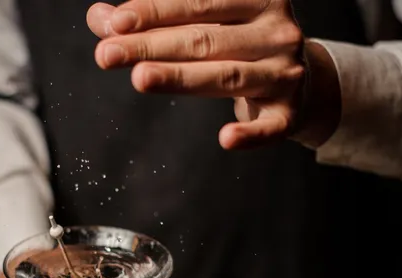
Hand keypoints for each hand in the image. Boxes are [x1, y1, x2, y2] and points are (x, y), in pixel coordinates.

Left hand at [86, 0, 339, 148]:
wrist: (301, 80)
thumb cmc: (239, 43)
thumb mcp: (204, 24)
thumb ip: (154, 20)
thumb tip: (99, 18)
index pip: (200, 2)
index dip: (156, 11)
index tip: (116, 23)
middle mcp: (278, 32)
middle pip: (206, 40)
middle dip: (152, 46)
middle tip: (107, 54)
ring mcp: (286, 74)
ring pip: (228, 77)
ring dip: (181, 78)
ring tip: (139, 78)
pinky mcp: (290, 114)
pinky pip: (270, 128)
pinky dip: (250, 135)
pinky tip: (226, 139)